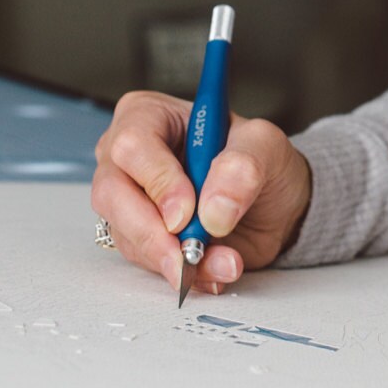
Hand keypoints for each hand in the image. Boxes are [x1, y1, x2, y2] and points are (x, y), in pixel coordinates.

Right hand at [91, 91, 311, 295]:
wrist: (274, 202)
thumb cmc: (260, 160)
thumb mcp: (266, 146)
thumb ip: (243, 167)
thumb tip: (213, 211)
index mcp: (151, 116)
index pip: (134, 144)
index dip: (157, 181)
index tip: (185, 213)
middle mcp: (129, 157)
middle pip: (113, 193)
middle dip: (153, 231)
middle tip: (190, 253)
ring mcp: (129, 198)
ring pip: (127, 234)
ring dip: (175, 257)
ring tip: (224, 262)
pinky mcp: (140, 236)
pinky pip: (146, 261)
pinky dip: (183, 272)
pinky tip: (214, 270)